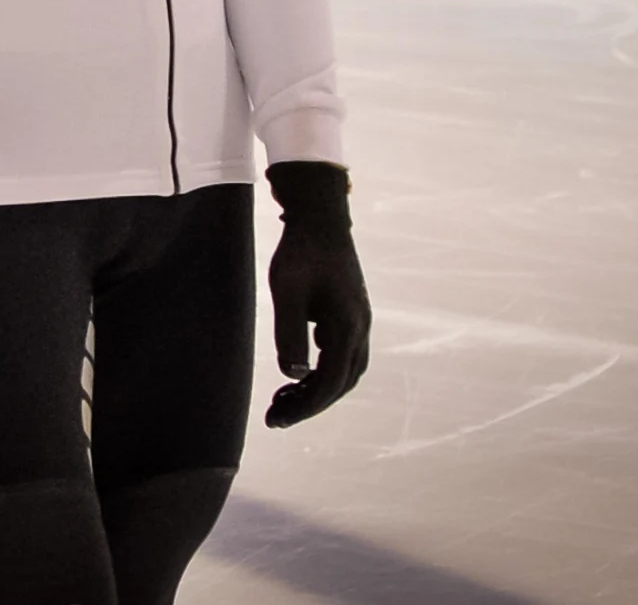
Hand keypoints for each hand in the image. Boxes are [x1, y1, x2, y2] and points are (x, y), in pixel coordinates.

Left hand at [263, 162, 371, 428]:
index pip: (330, 381)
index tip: (278, 418)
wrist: (320, 218)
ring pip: (344, 371)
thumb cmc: (301, 251)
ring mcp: (358, 321)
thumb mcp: (288, 290)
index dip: (306, 405)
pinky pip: (341, 355)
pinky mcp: (349, 314)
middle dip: (311, 404)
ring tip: (284, 400)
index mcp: (348, 326)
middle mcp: (360, 328)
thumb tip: (294, 374)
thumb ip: (290, 332)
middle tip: (277, 417)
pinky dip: (321, 371)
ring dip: (317, 390)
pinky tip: (297, 372)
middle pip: (341, 382)